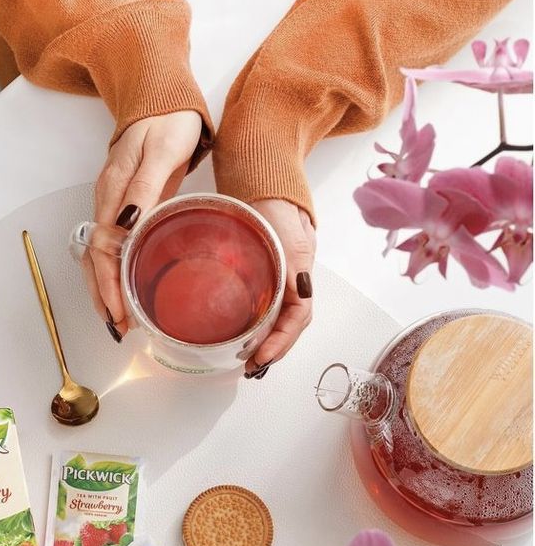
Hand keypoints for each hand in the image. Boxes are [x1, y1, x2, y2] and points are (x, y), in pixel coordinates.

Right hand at [83, 110, 203, 338]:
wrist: (163, 97)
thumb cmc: (168, 122)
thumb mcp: (163, 150)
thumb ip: (145, 186)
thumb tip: (126, 223)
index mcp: (115, 191)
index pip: (103, 250)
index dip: (108, 285)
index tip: (119, 312)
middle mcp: (108, 201)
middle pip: (95, 259)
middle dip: (103, 297)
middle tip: (118, 328)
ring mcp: (113, 203)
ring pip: (99, 256)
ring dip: (105, 290)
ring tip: (118, 320)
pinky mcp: (122, 205)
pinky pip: (110, 246)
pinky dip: (113, 273)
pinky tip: (123, 289)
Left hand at [244, 199, 314, 376]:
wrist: (262, 177)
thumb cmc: (274, 200)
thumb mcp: (289, 229)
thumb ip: (296, 259)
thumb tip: (300, 293)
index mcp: (301, 271)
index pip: (299, 317)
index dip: (281, 342)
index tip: (261, 359)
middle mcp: (292, 278)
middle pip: (290, 324)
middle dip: (274, 350)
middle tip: (252, 368)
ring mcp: (279, 276)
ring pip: (278, 317)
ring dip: (267, 341)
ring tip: (249, 360)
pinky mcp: (263, 273)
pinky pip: (265, 304)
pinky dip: (257, 325)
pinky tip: (245, 333)